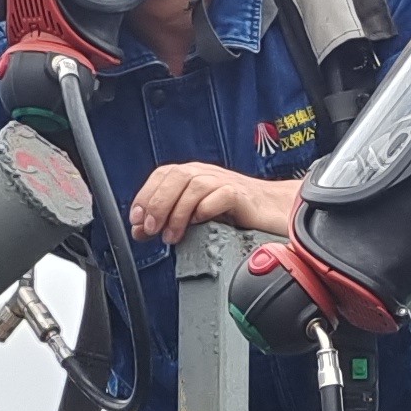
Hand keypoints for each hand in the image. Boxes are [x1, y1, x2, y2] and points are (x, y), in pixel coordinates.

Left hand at [130, 162, 298, 244]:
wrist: (275, 212)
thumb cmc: (237, 213)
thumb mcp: (197, 215)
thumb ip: (168, 219)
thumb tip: (138, 230)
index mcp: (195, 175)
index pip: (163, 174)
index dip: (145, 195)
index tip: (136, 220)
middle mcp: (208, 174)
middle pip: (176, 176)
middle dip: (158, 204)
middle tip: (151, 230)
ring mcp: (226, 182)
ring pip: (194, 184)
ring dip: (178, 212)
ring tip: (172, 237)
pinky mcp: (243, 195)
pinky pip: (221, 194)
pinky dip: (206, 209)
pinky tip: (201, 224)